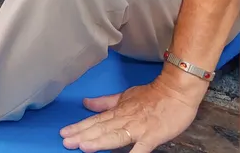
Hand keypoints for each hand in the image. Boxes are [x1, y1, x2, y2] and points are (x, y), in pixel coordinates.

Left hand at [60, 73, 206, 151]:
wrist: (176, 91)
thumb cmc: (151, 95)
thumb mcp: (124, 96)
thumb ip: (105, 102)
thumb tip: (85, 103)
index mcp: (117, 111)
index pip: (95, 121)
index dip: (79, 127)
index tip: (63, 133)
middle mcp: (124, 120)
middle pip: (101, 129)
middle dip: (83, 136)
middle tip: (66, 142)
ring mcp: (138, 128)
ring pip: (115, 136)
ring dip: (99, 142)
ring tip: (83, 146)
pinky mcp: (153, 135)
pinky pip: (142, 147)